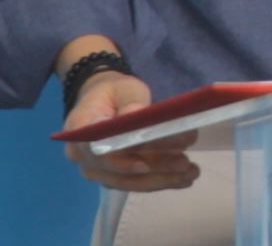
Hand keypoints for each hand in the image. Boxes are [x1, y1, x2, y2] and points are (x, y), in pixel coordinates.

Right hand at [61, 71, 198, 191]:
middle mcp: (83, 156)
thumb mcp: (125, 88)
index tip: (145, 165)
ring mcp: (97, 170)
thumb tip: (135, 116)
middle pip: (118, 171)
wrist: (104, 101)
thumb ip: (131, 101)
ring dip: (162, 179)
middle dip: (154, 169)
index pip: (98, 151)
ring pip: (130, 182)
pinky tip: (184, 178)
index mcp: (80, 130)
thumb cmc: (114, 92)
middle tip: (186, 164)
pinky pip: (136, 183)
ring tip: (191, 172)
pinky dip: (161, 181)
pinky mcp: (113, 177)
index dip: (121, 162)